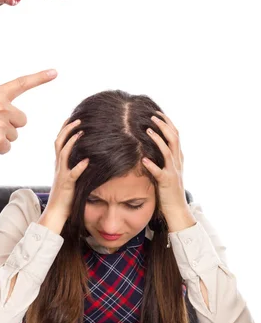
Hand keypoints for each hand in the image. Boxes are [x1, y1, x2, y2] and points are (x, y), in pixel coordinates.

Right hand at [0, 69, 56, 158]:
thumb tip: (6, 108)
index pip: (21, 84)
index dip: (39, 78)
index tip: (54, 72)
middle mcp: (2, 107)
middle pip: (21, 120)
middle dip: (10, 125)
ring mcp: (1, 124)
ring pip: (13, 135)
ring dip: (1, 137)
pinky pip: (7, 147)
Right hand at [39, 119, 88, 233]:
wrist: (55, 213)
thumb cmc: (65, 196)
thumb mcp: (69, 178)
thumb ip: (73, 167)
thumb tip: (86, 157)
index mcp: (59, 164)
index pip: (59, 141)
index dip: (64, 128)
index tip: (73, 117)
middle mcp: (58, 166)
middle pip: (59, 142)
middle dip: (68, 129)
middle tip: (79, 119)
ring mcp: (62, 175)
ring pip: (64, 154)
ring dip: (73, 142)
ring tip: (82, 132)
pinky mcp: (67, 185)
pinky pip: (73, 174)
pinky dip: (80, 166)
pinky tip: (87, 160)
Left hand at [142, 112, 194, 231]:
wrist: (177, 210)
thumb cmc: (169, 190)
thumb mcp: (169, 170)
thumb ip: (165, 158)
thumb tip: (155, 144)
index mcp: (178, 158)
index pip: (176, 135)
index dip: (168, 123)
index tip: (157, 113)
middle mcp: (177, 162)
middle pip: (174, 138)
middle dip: (164, 125)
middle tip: (152, 116)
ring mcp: (173, 172)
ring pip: (168, 151)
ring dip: (158, 139)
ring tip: (148, 130)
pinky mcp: (166, 182)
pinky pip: (159, 172)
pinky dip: (152, 165)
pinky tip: (143, 159)